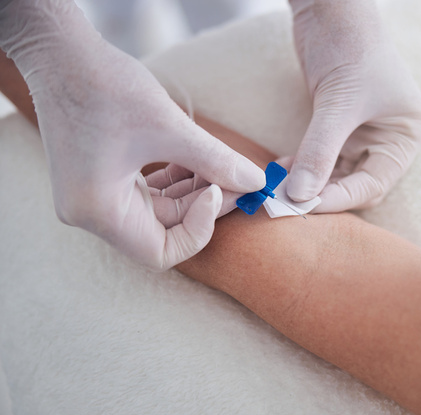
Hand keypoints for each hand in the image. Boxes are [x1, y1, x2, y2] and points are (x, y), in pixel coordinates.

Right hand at [0, 0, 264, 268]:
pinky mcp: (102, 180)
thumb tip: (256, 183)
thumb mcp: (170, 127)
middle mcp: (91, 213)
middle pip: (164, 230)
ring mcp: (95, 197)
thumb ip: (217, 160)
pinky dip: (176, 180)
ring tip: (222, 165)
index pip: (161, 253)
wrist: (60, 52)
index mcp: (98, 212)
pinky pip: (149, 193)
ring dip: (194, 191)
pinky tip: (197, 159)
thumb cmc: (105, 86)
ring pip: (160, 211)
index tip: (222, 191)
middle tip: (239, 180)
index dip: (200, 229)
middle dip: (205, 206)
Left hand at [286, 0, 420, 211]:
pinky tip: (283, 168)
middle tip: (288, 202)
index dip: (339, 198)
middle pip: (357, 184)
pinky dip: (305, 165)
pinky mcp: (342, 126)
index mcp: (406, 136)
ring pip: (338, 174)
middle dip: (323, 193)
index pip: (373, 184)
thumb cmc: (350, 46)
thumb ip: (319, 151)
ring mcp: (366, 133)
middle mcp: (390, 139)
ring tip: (280, 186)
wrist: (332, 8)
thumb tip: (299, 195)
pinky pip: (324, 157)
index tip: (303, 206)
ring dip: (310, 181)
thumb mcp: (336, 103)